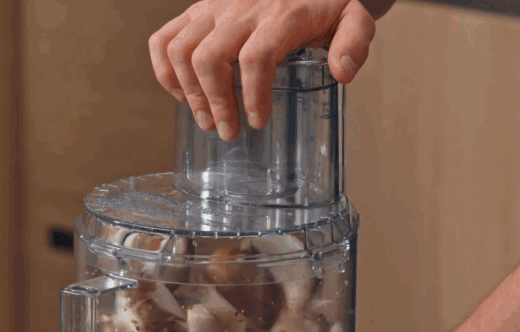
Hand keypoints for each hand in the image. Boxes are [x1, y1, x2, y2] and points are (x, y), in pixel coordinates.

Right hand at [149, 0, 377, 140]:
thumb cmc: (325, 2)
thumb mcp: (353, 16)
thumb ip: (355, 41)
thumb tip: (342, 73)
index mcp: (281, 13)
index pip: (256, 57)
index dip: (252, 95)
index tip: (257, 122)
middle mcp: (241, 7)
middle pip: (211, 57)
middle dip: (215, 102)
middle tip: (228, 131)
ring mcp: (214, 7)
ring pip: (182, 49)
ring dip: (189, 91)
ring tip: (206, 119)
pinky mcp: (199, 10)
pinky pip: (165, 37)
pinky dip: (164, 69)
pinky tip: (180, 94)